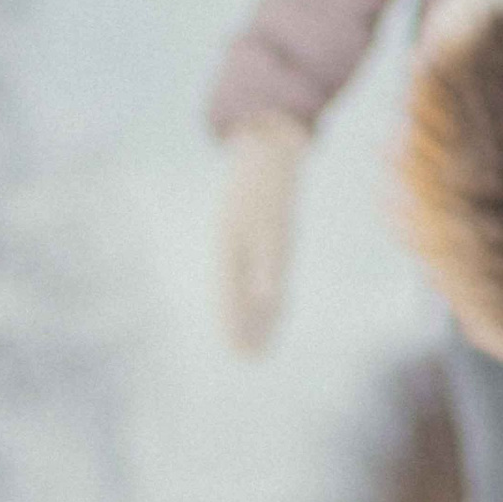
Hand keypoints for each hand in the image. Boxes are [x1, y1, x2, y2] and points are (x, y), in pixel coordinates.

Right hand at [217, 114, 311, 354]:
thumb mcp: (272, 221)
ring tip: (258, 343)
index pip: (230, 295)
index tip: (241, 353)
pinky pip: (257, 270)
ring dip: (252, 313)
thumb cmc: (269, 182)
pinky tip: (270, 306)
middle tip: (250, 359)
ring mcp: (243, 239)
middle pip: (237, 294)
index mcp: (230, 245)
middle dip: (243, 326)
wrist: (268, 142)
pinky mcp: (257, 233)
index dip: (234, 325)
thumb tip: (267, 298)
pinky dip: (262, 291)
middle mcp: (234, 245)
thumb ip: (269, 261)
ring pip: (246, 284)